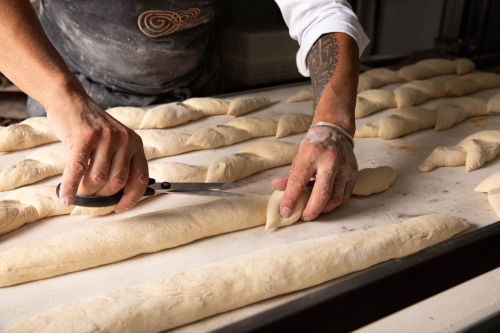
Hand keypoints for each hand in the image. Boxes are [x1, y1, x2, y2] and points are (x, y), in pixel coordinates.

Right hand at [46, 93, 149, 212]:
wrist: (70, 100)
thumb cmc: (91, 126)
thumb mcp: (115, 142)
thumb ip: (120, 163)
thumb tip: (118, 195)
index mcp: (135, 143)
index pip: (140, 178)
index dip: (132, 197)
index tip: (120, 207)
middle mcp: (125, 140)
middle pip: (117, 182)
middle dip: (102, 195)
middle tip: (91, 195)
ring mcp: (106, 138)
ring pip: (98, 178)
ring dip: (86, 190)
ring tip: (79, 191)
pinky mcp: (85, 137)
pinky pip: (78, 170)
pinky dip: (71, 187)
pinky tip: (66, 197)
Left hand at [271, 126, 357, 220]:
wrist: (335, 130)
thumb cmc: (314, 145)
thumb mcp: (299, 156)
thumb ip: (290, 175)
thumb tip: (276, 188)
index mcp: (311, 155)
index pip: (298, 181)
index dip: (291, 199)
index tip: (285, 211)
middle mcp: (330, 160)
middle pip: (322, 193)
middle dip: (311, 210)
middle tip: (303, 217)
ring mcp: (345, 167)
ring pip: (335, 197)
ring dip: (323, 208)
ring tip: (313, 209)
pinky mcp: (354, 173)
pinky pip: (344, 195)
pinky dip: (334, 203)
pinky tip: (325, 203)